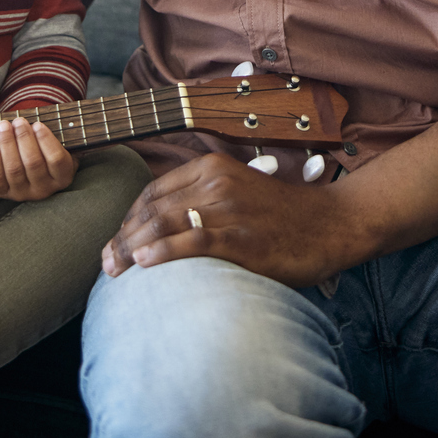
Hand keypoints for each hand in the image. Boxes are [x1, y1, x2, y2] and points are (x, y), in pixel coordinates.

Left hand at [0, 116, 76, 201]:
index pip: (56, 159)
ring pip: (14, 170)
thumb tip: (39, 122)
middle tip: (18, 121)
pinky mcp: (4, 193)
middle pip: (33, 163)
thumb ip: (54, 135)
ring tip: (4, 126)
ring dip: (7, 145)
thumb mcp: (58, 143)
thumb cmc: (46, 149)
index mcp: (63, 177)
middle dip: (24, 139)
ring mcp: (23, 193)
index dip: (46, 141)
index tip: (37, 124)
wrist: (32, 169)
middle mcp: (44, 189)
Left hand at [101, 153, 359, 287]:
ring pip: (165, 223)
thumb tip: (164, 228)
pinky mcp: (242, 237)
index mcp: (212, 168)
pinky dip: (164, 252)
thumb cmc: (283, 216)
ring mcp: (228, 209)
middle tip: (106, 263)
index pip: (154, 191)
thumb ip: (205, 201)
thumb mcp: (240, 194)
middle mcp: (216, 183)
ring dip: (133, 247)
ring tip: (114, 268)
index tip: (116, 242)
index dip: (128, 218)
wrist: (332, 224)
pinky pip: (194, 241)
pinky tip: (145, 264)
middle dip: (123, 237)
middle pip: (153, 209)